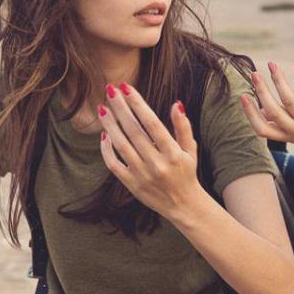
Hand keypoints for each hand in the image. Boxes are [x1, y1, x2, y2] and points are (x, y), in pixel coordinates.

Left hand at [98, 82, 202, 216]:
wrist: (183, 206)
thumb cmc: (187, 172)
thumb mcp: (190, 149)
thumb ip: (183, 127)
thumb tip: (176, 104)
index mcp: (172, 153)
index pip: (152, 123)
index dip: (137, 104)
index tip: (126, 88)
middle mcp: (157, 164)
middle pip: (133, 131)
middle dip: (120, 108)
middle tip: (110, 90)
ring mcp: (142, 175)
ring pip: (121, 145)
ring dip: (110, 125)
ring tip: (102, 108)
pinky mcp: (131, 184)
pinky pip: (114, 164)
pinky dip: (107, 150)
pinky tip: (104, 135)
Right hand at [238, 61, 293, 165]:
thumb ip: (282, 123)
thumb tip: (261, 110)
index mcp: (289, 136)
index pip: (262, 130)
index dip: (250, 114)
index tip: (242, 96)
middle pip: (272, 111)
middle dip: (261, 91)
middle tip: (254, 73)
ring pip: (289, 100)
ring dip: (278, 80)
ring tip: (272, 65)